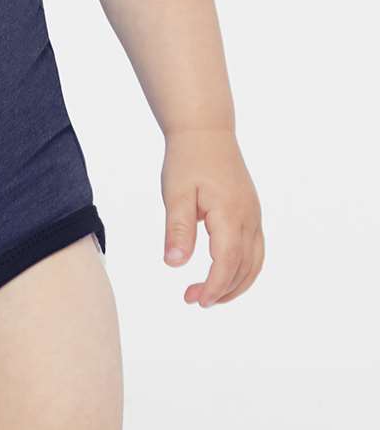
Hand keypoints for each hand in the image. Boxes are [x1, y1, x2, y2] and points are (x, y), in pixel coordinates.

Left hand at [160, 127, 264, 305]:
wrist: (206, 130)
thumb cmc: (187, 159)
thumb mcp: (175, 193)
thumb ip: (177, 228)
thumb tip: (174, 264)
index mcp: (230, 213)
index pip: (227, 262)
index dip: (214, 286)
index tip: (194, 300)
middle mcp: (249, 217)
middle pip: (244, 267)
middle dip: (222, 290)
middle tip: (193, 299)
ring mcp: (254, 215)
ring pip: (254, 262)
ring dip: (236, 283)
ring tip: (210, 295)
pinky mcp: (251, 212)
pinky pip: (255, 249)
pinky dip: (243, 268)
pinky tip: (223, 273)